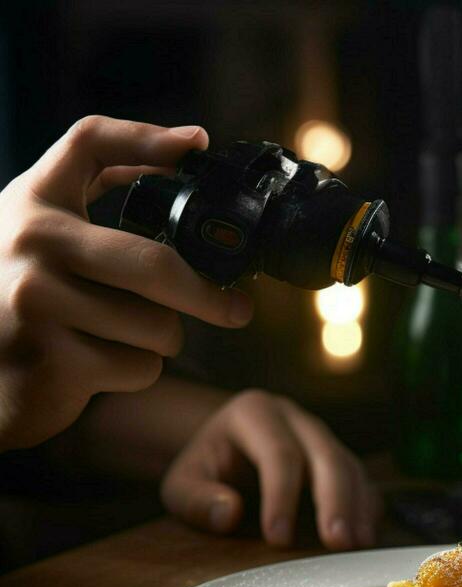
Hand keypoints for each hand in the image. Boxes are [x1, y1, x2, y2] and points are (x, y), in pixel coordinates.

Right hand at [0, 115, 253, 451]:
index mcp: (32, 204)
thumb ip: (94, 204)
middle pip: (154, 266)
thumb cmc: (22, 308)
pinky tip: (98, 367)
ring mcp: (36, 301)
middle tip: (239, 309)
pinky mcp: (51, 359)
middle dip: (209, 297)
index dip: (147, 138)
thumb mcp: (40, 243)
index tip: (198, 144)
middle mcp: (29, 242)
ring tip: (120, 338)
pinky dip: (136, 372)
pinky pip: (139, 367)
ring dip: (160, 341)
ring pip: (156, 326)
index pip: (88, 143)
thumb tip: (182, 157)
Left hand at [161, 390, 380, 549]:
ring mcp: (322, 437)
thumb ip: (197, 499)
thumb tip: (229, 513)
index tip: (278, 539)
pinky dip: (366, 509)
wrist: (224, 448)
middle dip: (334, 501)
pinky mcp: (339, 458)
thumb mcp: (182, 483)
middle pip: (326, 455)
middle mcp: (296, 419)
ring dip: (357, 507)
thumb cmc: (205, 469)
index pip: (277, 452)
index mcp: (255, 413)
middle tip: (336, 542)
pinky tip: (365, 538)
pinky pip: (362, 480)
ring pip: (350, 466)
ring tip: (357, 545)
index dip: (281, 495)